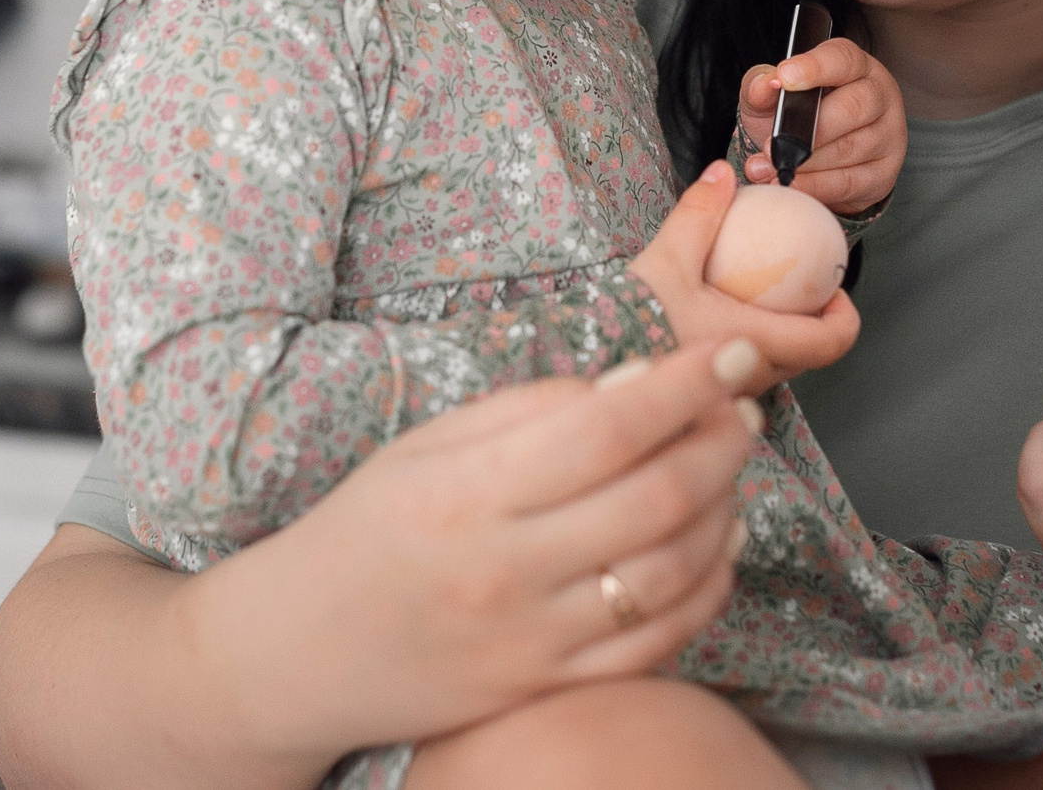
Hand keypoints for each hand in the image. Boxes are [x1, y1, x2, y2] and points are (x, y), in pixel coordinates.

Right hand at [188, 338, 765, 761]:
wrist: (297, 654)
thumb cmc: (367, 530)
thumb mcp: (426, 445)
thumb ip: (531, 410)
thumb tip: (638, 382)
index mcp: (466, 490)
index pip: (606, 426)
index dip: (686, 385)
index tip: (736, 351)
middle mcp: (503, 568)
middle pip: (656, 496)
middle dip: (723, 440)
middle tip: (745, 402)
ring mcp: (530, 639)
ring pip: (671, 572)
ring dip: (727, 509)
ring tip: (731, 466)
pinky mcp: (545, 689)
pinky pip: (657, 644)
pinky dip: (707, 589)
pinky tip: (718, 545)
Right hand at [629, 160, 861, 389]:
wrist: (589, 368)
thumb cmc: (631, 323)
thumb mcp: (666, 259)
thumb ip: (698, 213)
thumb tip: (723, 174)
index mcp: (756, 344)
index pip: (830, 342)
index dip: (844, 315)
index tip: (833, 288)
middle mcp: (751, 377)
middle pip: (808, 355)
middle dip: (812, 321)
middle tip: (796, 285)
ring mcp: (730, 394)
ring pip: (777, 365)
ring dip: (779, 334)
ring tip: (755, 297)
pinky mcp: (708, 400)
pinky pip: (746, 371)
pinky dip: (748, 345)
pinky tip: (718, 318)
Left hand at [735, 37, 903, 216]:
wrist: (810, 158)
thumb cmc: (796, 117)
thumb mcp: (772, 96)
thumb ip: (761, 86)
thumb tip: (766, 85)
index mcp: (856, 67)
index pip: (842, 59)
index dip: (814, 67)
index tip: (785, 77)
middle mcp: (880, 96)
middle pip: (853, 107)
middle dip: (807, 130)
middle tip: (771, 145)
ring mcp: (888, 135)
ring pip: (850, 148)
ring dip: (805, 163)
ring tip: (769, 167)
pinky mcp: (883, 173)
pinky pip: (850, 182)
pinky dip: (815, 186)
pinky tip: (791, 184)